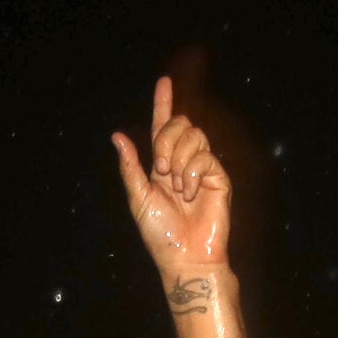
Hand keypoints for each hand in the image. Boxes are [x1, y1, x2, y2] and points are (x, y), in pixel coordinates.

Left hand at [113, 74, 231, 282]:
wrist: (184, 256)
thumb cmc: (160, 235)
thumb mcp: (138, 198)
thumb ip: (130, 167)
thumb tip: (117, 136)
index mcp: (162, 166)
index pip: (163, 127)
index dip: (163, 103)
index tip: (164, 82)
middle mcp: (183, 162)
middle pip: (180, 124)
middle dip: (165, 141)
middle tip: (160, 169)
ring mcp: (203, 167)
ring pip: (194, 135)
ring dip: (178, 160)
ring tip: (178, 189)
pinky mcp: (219, 176)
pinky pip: (205, 156)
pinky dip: (192, 174)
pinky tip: (191, 193)